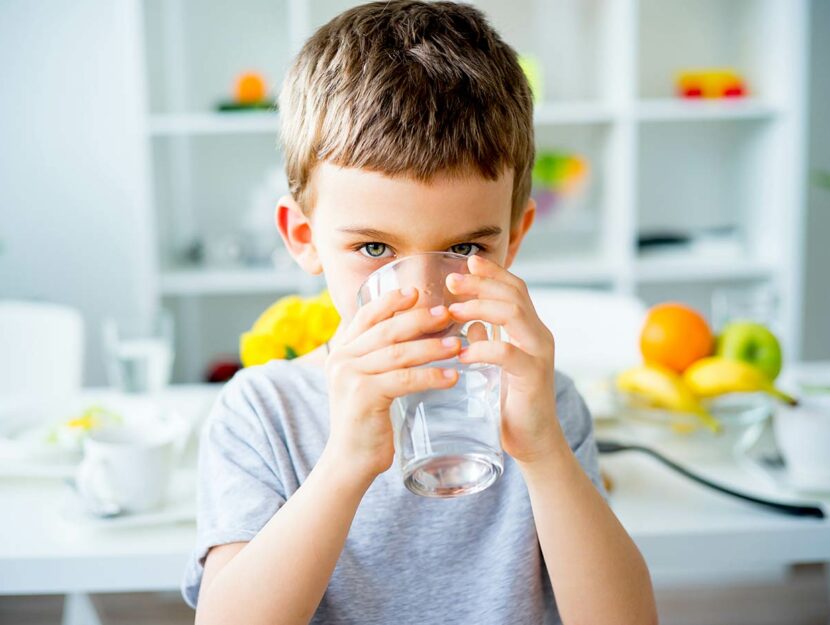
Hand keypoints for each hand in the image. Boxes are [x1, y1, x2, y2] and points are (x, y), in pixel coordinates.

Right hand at [323, 288, 462, 480]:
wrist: (350, 461)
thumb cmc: (368, 422)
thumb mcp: (370, 383)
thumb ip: (383, 360)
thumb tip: (420, 335)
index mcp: (342, 351)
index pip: (365, 315)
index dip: (391, 301)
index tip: (416, 292)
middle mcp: (342, 359)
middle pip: (386, 329)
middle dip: (419, 319)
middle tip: (447, 314)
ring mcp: (350, 376)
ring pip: (397, 352)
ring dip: (431, 347)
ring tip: (457, 345)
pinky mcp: (363, 396)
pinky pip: (404, 379)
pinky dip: (430, 376)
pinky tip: (452, 377)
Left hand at [446, 254, 566, 464]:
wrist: (533, 441)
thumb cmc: (511, 403)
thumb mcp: (496, 365)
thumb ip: (488, 340)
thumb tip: (470, 322)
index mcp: (530, 329)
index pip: (515, 289)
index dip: (493, 273)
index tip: (467, 262)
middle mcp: (539, 336)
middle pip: (514, 294)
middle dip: (482, 283)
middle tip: (452, 281)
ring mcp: (539, 355)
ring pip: (514, 314)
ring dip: (480, 307)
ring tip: (453, 311)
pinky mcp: (533, 377)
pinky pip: (508, 353)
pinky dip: (483, 348)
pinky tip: (463, 353)